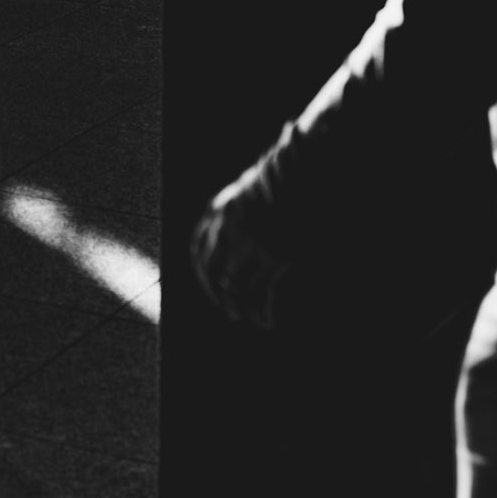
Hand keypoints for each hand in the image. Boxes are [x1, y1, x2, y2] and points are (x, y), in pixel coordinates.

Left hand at [191, 177, 289, 329]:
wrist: (298, 177)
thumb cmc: (277, 184)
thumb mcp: (246, 194)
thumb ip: (234, 215)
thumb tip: (230, 238)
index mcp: (218, 211)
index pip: (198, 249)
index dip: (203, 271)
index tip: (211, 284)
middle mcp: (227, 230)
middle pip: (213, 272)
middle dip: (218, 295)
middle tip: (228, 311)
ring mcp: (247, 244)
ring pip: (235, 287)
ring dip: (239, 306)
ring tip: (246, 316)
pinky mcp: (269, 257)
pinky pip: (260, 292)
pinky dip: (262, 309)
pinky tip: (267, 320)